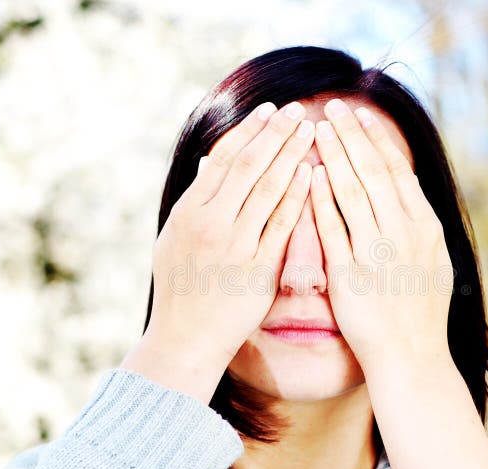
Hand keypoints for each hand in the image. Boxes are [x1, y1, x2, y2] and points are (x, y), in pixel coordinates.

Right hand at [126, 101, 314, 382]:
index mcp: (188, 212)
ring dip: (289, 156)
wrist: (185, 338)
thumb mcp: (174, 239)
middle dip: (274, 134)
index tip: (269, 110)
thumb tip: (205, 164)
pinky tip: (312, 174)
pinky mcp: (255, 269)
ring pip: (266, 190)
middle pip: (247, 167)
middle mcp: (208, 224)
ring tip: (309, 131)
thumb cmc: (181, 288)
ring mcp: (232, 246)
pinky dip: (296, 197)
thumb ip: (195, 201)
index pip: (222, 160)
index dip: (248, 132)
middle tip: (297, 110)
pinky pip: (280, 226)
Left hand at [309, 99, 453, 374]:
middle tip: (332, 107)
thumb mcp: (433, 260)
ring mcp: (379, 254)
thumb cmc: (420, 310)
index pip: (398, 172)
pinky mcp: (352, 275)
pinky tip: (309, 176)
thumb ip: (418, 222)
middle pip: (374, 173)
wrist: (412, 356)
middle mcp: (405, 234)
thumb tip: (407, 184)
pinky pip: (334, 229)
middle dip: (352, 136)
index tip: (360, 115)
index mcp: (425, 227)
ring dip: (335, 157)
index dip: (376, 140)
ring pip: (354, 193)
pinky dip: (321, 200)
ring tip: (316, 130)